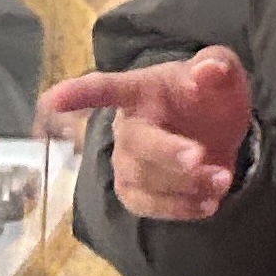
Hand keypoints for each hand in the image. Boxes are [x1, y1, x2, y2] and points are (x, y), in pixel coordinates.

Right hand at [40, 46, 248, 220]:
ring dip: (185, 185)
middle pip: (134, 144)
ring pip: (142, 179)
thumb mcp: (222, 73)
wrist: (216, 130)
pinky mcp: (135, 191)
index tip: (52, 101)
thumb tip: (208, 71)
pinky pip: (147, 206)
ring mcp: (127, 161)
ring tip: (223, 179)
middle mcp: (126, 126)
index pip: (105, 89)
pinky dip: (179, 208)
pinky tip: (208, 203)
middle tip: (201, 158)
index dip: (79, 95)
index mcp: (140, 89)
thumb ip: (217, 66)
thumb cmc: (209, 95)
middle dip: (166, 154)